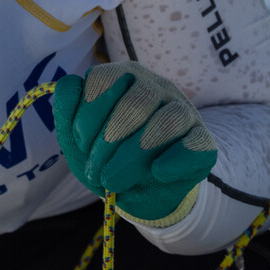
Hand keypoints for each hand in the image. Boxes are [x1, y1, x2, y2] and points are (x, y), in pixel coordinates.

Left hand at [52, 61, 216, 224]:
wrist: (136, 192)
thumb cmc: (106, 156)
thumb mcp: (78, 139)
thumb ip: (67, 110)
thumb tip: (68, 83)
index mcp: (124, 77)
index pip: (104, 79)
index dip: (88, 115)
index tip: (82, 145)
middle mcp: (156, 86)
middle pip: (135, 103)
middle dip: (108, 143)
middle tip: (96, 172)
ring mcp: (183, 111)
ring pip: (165, 122)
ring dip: (134, 156)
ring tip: (114, 181)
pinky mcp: (203, 140)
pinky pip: (194, 144)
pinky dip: (173, 161)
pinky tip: (156, 172)